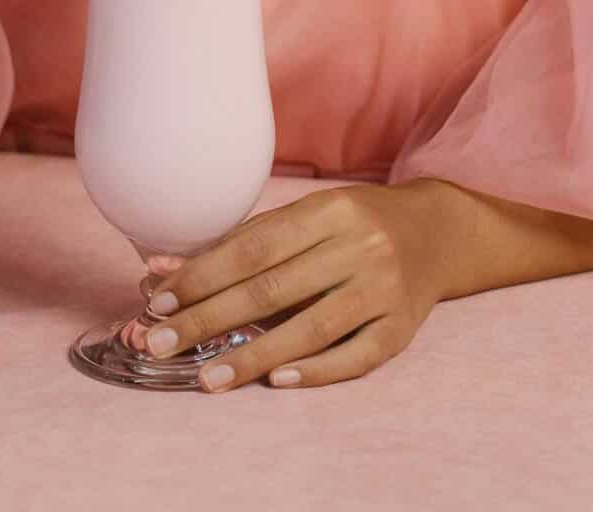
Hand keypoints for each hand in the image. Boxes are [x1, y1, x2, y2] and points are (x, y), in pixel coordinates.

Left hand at [137, 183, 456, 391]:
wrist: (435, 233)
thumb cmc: (351, 227)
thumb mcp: (303, 220)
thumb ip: (238, 246)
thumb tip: (159, 273)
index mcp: (329, 210)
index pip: (253, 248)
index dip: (202, 277)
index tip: (157, 302)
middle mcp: (360, 246)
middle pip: (273, 289)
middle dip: (209, 319)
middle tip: (160, 344)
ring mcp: (384, 289)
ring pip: (311, 327)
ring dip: (252, 356)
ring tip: (206, 378)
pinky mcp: (402, 327)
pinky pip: (357, 356)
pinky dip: (315, 371)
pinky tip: (275, 383)